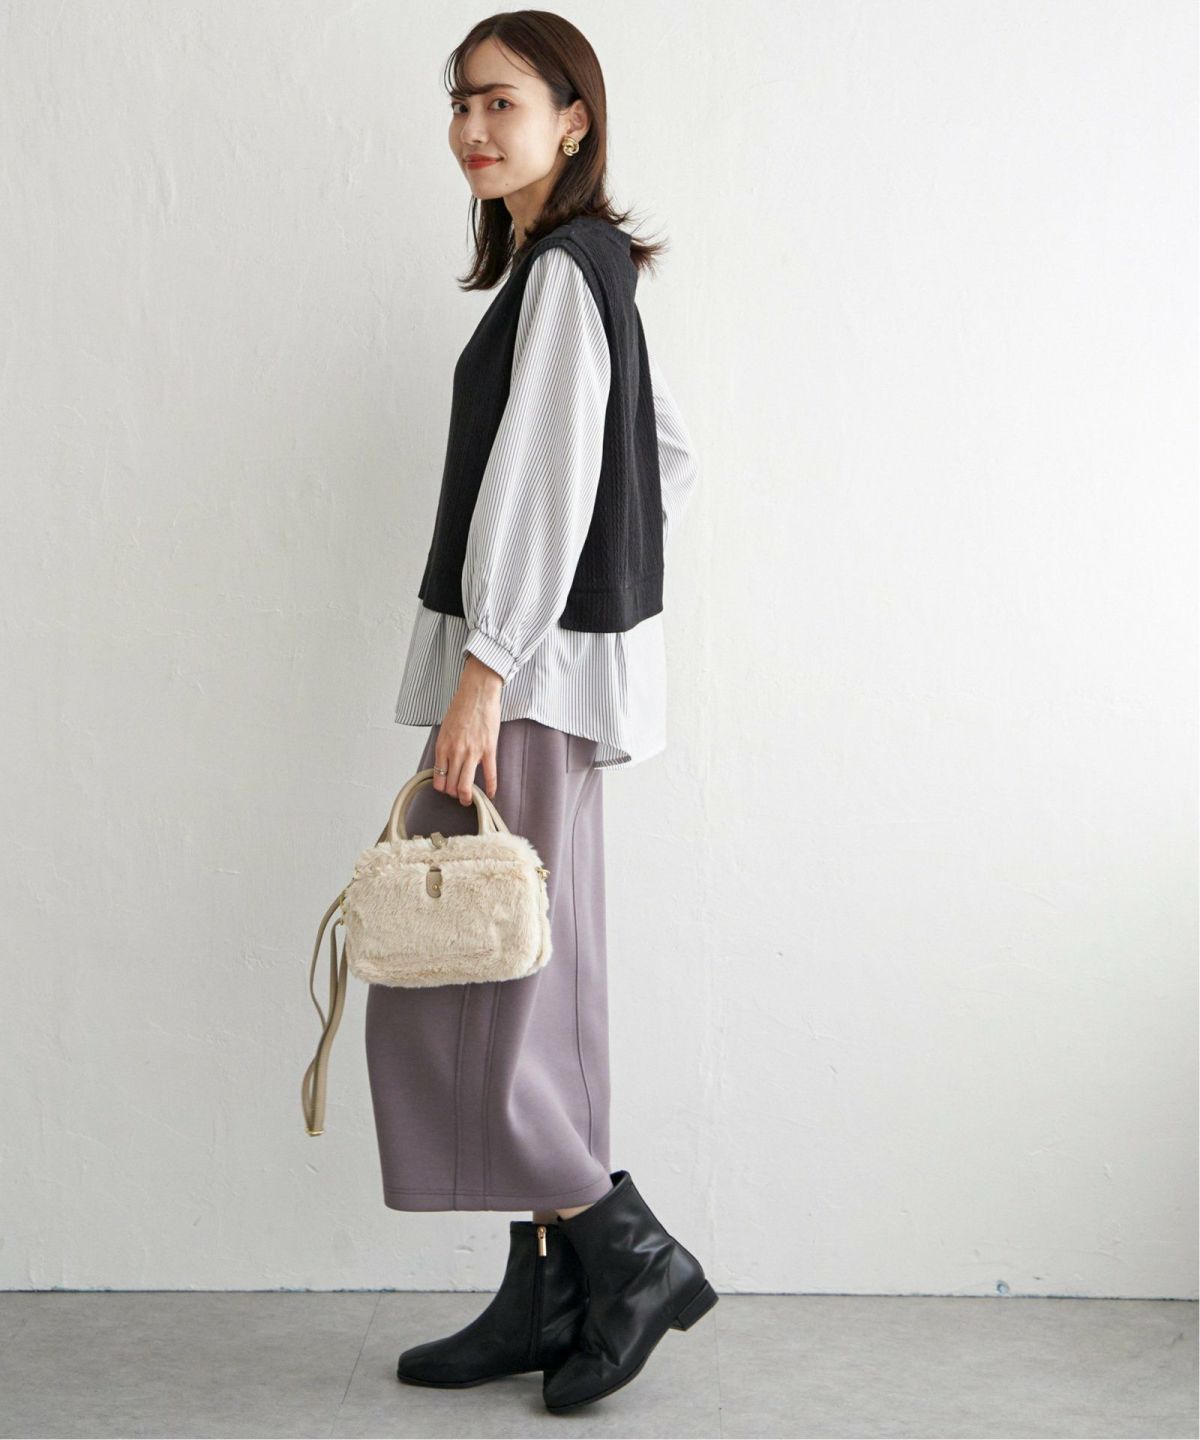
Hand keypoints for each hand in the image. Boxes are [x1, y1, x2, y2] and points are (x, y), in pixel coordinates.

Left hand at [433, 653, 502, 804]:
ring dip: (467, 797)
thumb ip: (445, 747)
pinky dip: (491, 788)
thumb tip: (446, 763)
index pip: (439, 779)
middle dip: (455, 796)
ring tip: (470, 800)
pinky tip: (490, 794)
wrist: (477, 693)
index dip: (443, 789)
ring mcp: (472, 753)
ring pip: (466, 786)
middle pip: (452, 786)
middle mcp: (455, 753)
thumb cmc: (461, 707)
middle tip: (460, 797)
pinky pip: (490, 775)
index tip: (448, 789)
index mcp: (442, 747)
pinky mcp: (488, 749)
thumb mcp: (445, 729)